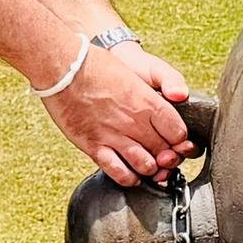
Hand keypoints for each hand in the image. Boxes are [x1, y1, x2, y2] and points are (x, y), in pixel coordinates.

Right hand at [38, 33, 196, 185]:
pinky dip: (129, 178)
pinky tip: (131, 175)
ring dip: (150, 168)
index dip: (180, 140)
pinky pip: (118, 171)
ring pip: (145, 165)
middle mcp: (134, 122)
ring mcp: (114, 135)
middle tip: (164, 157)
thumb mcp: (137, 71)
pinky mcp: (94, 145)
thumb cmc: (97, 64)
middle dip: (168, 157)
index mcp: (148, 102)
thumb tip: (180, 96)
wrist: (63, 67)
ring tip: (148, 165)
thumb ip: (163, 84)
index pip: (178, 133)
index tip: (176, 140)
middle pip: (164, 151)